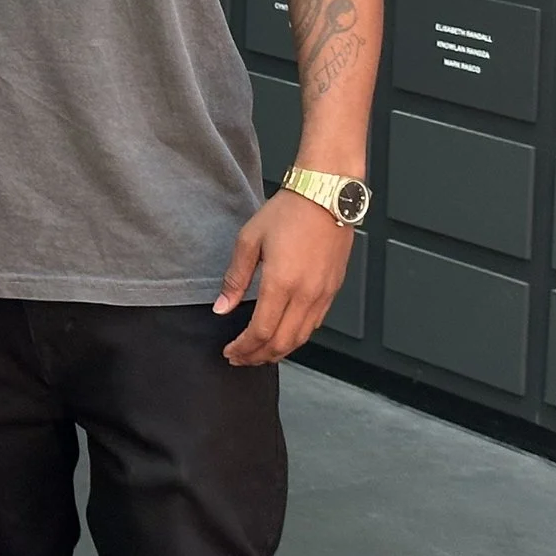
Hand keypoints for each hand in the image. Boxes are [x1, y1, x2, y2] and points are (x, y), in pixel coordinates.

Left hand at [214, 191, 354, 365]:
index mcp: (281, 283)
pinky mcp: (333, 290)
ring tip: (258, 353)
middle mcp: (306, 295)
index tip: (229, 352)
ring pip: (301, 338)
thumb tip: (221, 308)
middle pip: (282, 342)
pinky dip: (296, 337)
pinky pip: (315, 324)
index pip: (261, 332)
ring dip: (278, 351)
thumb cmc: (286, 213)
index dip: (244, 347)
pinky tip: (283, 335)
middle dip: (258, 356)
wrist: (326, 196)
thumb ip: (235, 279)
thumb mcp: (249, 240)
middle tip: (240, 359)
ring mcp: (323, 295)